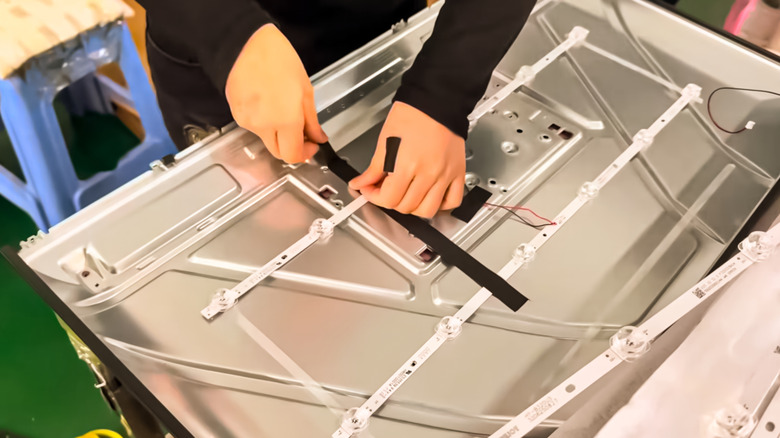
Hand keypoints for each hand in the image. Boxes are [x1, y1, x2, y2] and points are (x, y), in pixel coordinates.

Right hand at [225, 24, 326, 162]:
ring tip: (280, 108)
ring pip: (266, 139)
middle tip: (300, 133)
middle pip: (278, 153)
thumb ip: (312, 121)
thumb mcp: (306, 90)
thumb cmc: (280, 61)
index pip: (293, 155)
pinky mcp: (236, 115)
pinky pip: (253, 127)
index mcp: (285, 120)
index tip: (311, 145)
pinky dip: (263, 122)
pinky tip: (266, 103)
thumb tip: (318, 138)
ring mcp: (247, 122)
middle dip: (291, 147)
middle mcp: (264, 126)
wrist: (245, 44)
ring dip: (277, 132)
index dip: (305, 154)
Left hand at [349, 102, 464, 217]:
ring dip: (413, 207)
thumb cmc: (411, 115)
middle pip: (406, 207)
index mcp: (407, 165)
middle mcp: (428, 173)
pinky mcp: (457, 172)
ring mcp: (445, 175)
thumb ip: (373, 168)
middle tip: (385, 189)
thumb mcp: (384, 141)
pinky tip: (430, 196)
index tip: (370, 190)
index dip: (374, 197)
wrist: (435, 100)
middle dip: (391, 201)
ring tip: (406, 195)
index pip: (388, 199)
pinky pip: (452, 201)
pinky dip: (441, 205)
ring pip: (428, 210)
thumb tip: (361, 183)